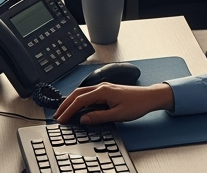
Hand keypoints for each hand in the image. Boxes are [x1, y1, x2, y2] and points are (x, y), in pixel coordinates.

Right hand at [53, 83, 173, 124]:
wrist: (149, 97)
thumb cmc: (137, 104)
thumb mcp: (118, 114)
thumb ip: (99, 117)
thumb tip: (84, 119)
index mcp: (103, 91)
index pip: (80, 101)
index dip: (68, 111)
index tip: (61, 120)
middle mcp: (102, 87)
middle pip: (77, 94)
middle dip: (65, 104)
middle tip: (57, 115)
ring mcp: (104, 88)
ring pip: (82, 93)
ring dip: (71, 102)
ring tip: (63, 112)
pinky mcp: (106, 91)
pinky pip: (88, 94)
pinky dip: (79, 100)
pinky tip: (77, 107)